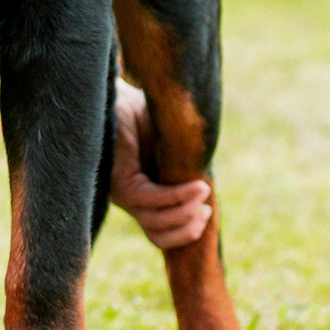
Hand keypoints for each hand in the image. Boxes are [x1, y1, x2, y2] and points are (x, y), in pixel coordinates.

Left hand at [110, 81, 210, 249]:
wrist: (120, 94)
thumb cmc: (145, 114)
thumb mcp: (174, 145)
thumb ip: (187, 165)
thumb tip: (211, 182)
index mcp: (143, 194)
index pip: (161, 232)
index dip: (186, 231)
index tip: (207, 212)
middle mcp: (130, 199)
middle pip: (158, 235)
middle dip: (188, 229)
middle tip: (207, 210)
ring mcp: (121, 193)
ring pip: (154, 222)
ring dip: (185, 213)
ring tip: (204, 192)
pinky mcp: (118, 181)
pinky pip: (150, 198)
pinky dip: (177, 196)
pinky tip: (198, 187)